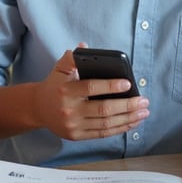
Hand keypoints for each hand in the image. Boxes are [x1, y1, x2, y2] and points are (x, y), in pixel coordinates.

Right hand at [32, 46, 149, 140]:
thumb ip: (72, 58)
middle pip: (103, 109)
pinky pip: (102, 133)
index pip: (91, 88)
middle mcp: (69, 110)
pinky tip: (132, 122)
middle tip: (144, 101)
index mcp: (66, 90)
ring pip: (106, 124)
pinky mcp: (77, 136)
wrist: (38, 108)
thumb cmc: (54, 86)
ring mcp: (73, 125)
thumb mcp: (59, 69)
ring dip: (128, 118)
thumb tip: (85, 46)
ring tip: (143, 112)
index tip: (128, 84)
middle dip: (127, 105)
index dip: (111, 86)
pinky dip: (120, 129)